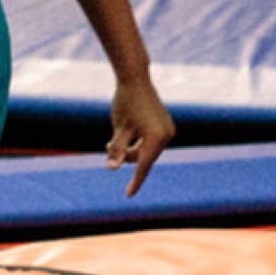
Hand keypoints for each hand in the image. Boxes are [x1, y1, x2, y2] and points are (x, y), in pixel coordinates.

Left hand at [106, 78, 173, 197]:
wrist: (135, 79)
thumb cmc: (125, 103)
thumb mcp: (119, 128)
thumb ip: (117, 150)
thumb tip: (112, 168)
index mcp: (157, 137)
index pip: (144, 166)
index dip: (135, 181)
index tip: (128, 195)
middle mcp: (167, 134)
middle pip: (144, 157)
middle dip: (127, 156)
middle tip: (108, 146)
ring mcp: (167, 129)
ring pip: (147, 150)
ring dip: (131, 149)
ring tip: (112, 140)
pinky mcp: (164, 124)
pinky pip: (150, 141)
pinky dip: (138, 142)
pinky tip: (126, 132)